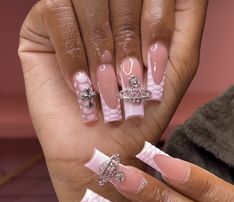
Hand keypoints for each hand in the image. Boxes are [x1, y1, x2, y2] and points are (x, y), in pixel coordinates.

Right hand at [18, 0, 207, 194]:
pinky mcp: (41, 29)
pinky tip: (79, 86)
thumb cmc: (140, 114)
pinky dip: (72, 55)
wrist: (99, 151)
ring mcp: (72, 14)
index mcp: (136, 9)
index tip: (153, 66)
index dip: (155, 24)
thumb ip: (186, 14)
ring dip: (100, 52)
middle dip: (128, 42)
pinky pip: (56, 13)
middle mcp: (105, 7)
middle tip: (128, 82)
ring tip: (104, 90)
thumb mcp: (177, 63)